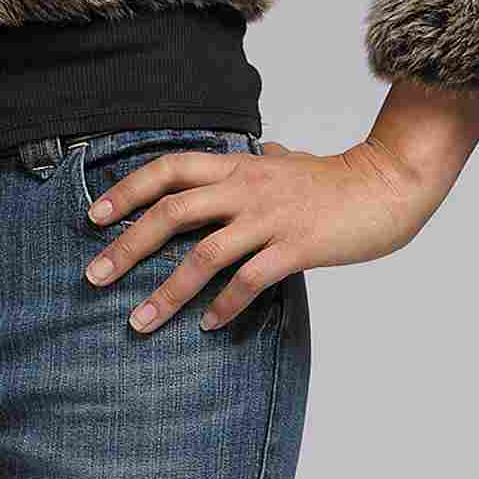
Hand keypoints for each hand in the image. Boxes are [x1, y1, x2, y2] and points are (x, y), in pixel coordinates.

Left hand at [81, 136, 437, 334]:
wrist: (384, 186)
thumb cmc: (334, 178)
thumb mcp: (288, 161)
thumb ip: (266, 159)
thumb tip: (261, 151)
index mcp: (237, 165)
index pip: (168, 169)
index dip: (128, 189)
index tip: (95, 216)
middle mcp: (244, 187)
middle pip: (172, 211)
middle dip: (128, 245)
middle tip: (94, 276)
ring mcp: (268, 218)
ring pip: (204, 254)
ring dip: (167, 291)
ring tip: (139, 321)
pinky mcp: (294, 247)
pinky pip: (249, 280)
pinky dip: (224, 305)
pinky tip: (207, 327)